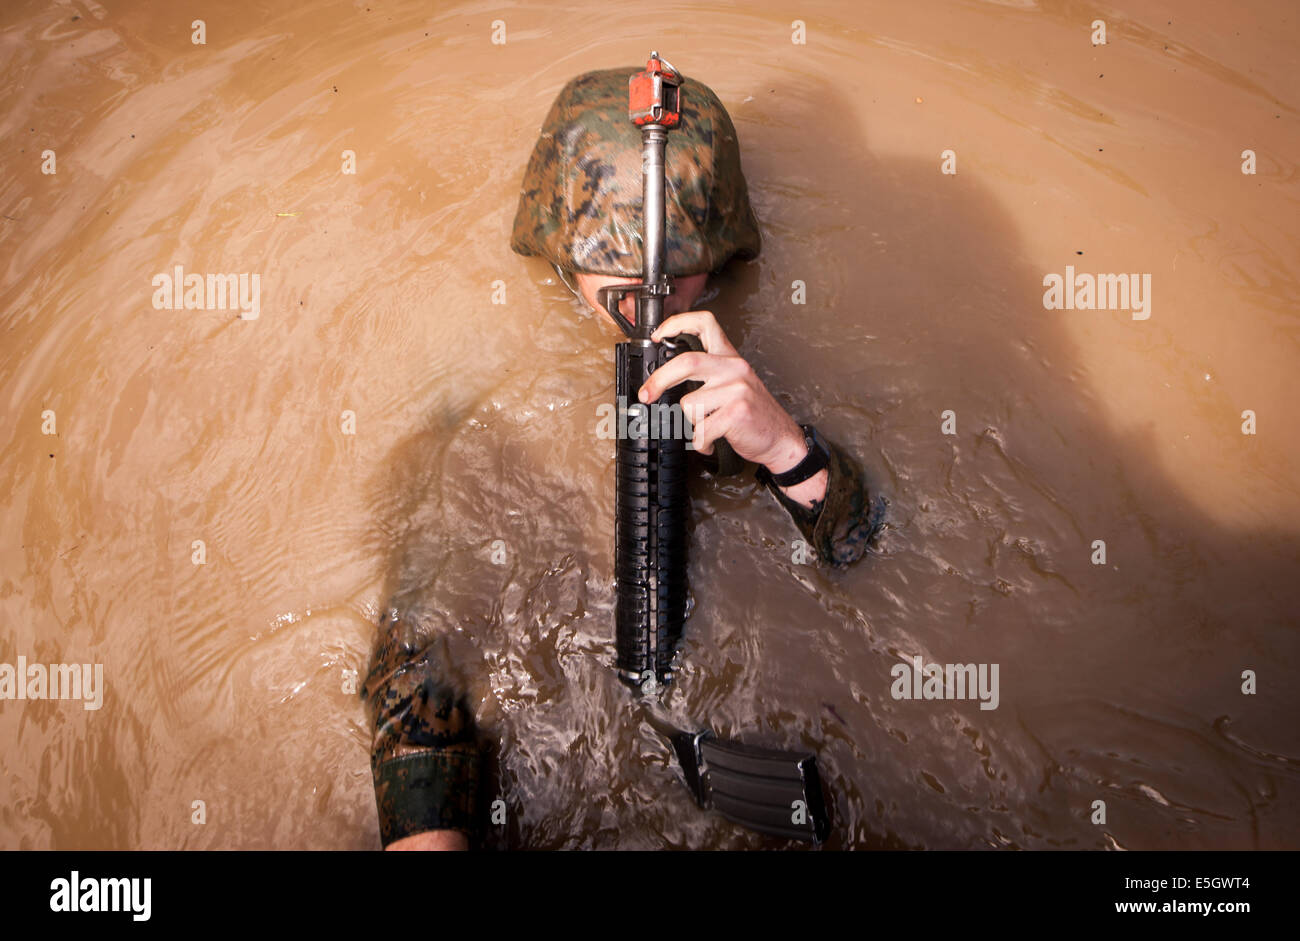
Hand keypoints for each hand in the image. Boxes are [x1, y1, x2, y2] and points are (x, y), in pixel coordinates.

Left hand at [637, 310, 804, 469]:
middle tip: (647, 394)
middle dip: (659, 380)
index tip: (658, 335)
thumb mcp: (734, 383)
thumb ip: (708, 374)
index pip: (705, 323)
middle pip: (686, 362)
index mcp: (730, 358)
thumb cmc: (754, 414)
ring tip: (705, 428)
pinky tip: (710, 442)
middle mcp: (734, 368)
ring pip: (689, 404)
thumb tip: (666, 378)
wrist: (781, 438)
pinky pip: (701, 430)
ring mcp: (737, 389)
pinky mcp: (737, 412)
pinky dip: (700, 443)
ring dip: (691, 424)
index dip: (677, 323)